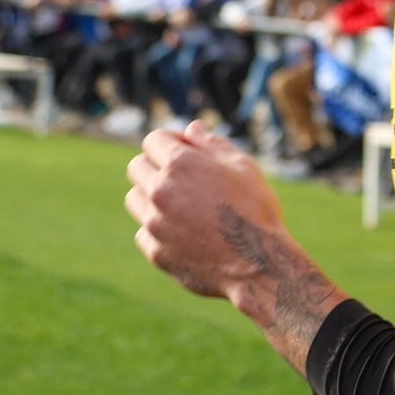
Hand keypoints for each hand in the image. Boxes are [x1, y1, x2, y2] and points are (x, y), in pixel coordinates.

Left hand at [127, 123, 289, 300]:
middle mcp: (160, 191)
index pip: (153, 140)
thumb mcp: (243, 167)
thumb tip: (191, 129)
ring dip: (152, 197)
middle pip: (137, 167)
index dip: (170, 141)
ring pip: (135, 199)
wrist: (258, 265)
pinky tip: (185, 233)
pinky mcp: (155, 252)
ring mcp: (154, 224)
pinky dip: (159, 230)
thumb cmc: (256, 211)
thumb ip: (212, 144)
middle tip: (183, 178)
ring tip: (183, 206)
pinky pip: (144, 232)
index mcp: (181, 164)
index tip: (185, 151)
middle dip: (156, 166)